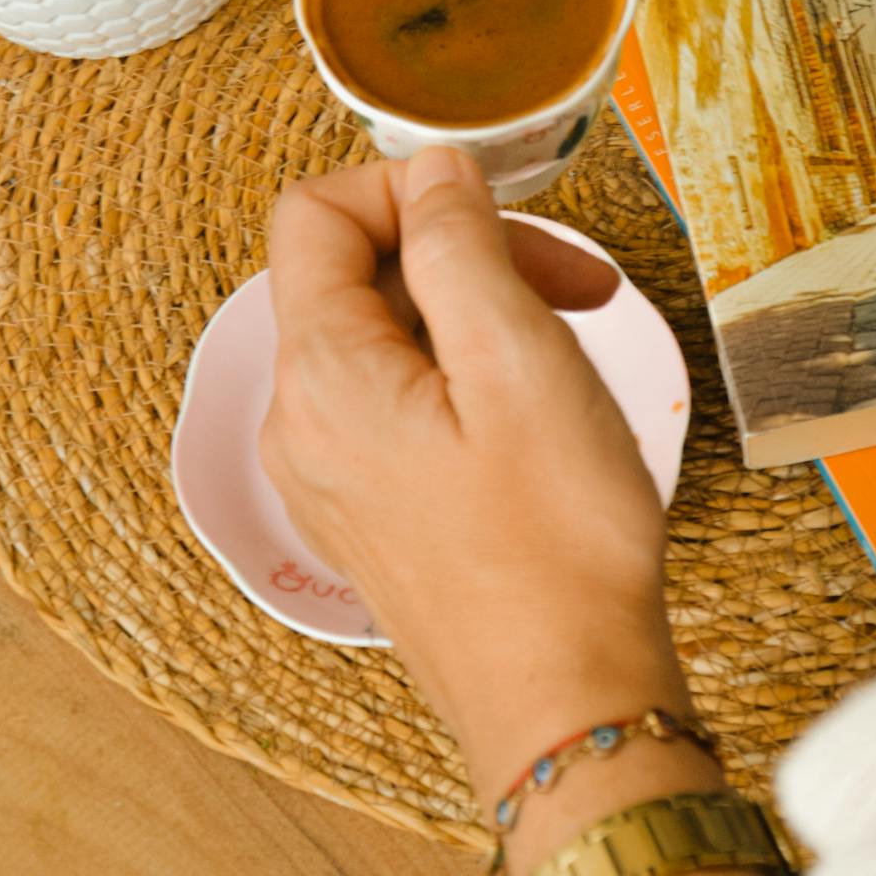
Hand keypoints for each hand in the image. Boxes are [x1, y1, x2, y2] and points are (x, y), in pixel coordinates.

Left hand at [260, 147, 688, 807]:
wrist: (568, 706)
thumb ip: (460, 243)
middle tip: (576, 287)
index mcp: (320, 374)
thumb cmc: (554, 542)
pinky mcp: (368, 512)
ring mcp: (328, 474)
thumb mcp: (518, 358)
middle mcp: (299, 422)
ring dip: (477, 311)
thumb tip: (432, 168)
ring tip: (574, 343)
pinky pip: (398, 399)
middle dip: (465, 253)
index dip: (408, 188)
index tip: (502, 218)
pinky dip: (466, 373)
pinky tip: (540, 406)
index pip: (314, 212)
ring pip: (386, 335)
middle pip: (356, 273)